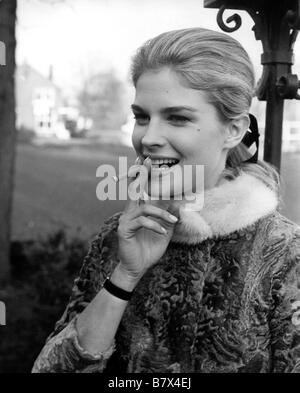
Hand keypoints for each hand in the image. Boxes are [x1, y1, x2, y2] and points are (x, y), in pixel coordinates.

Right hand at [117, 157, 178, 280]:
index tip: (147, 159)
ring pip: (145, 208)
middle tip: (148, 160)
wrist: (137, 268)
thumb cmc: (150, 248)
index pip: (142, 189)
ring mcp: (126, 220)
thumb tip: (181, 202)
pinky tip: (162, 232)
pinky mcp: (124, 229)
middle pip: (136, 189)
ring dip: (162, 213)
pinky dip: (155, 225)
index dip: (144, 174)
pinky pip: (142, 222)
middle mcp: (131, 211)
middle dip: (143, 174)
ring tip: (174, 221)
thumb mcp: (165, 230)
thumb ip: (170, 216)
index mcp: (140, 210)